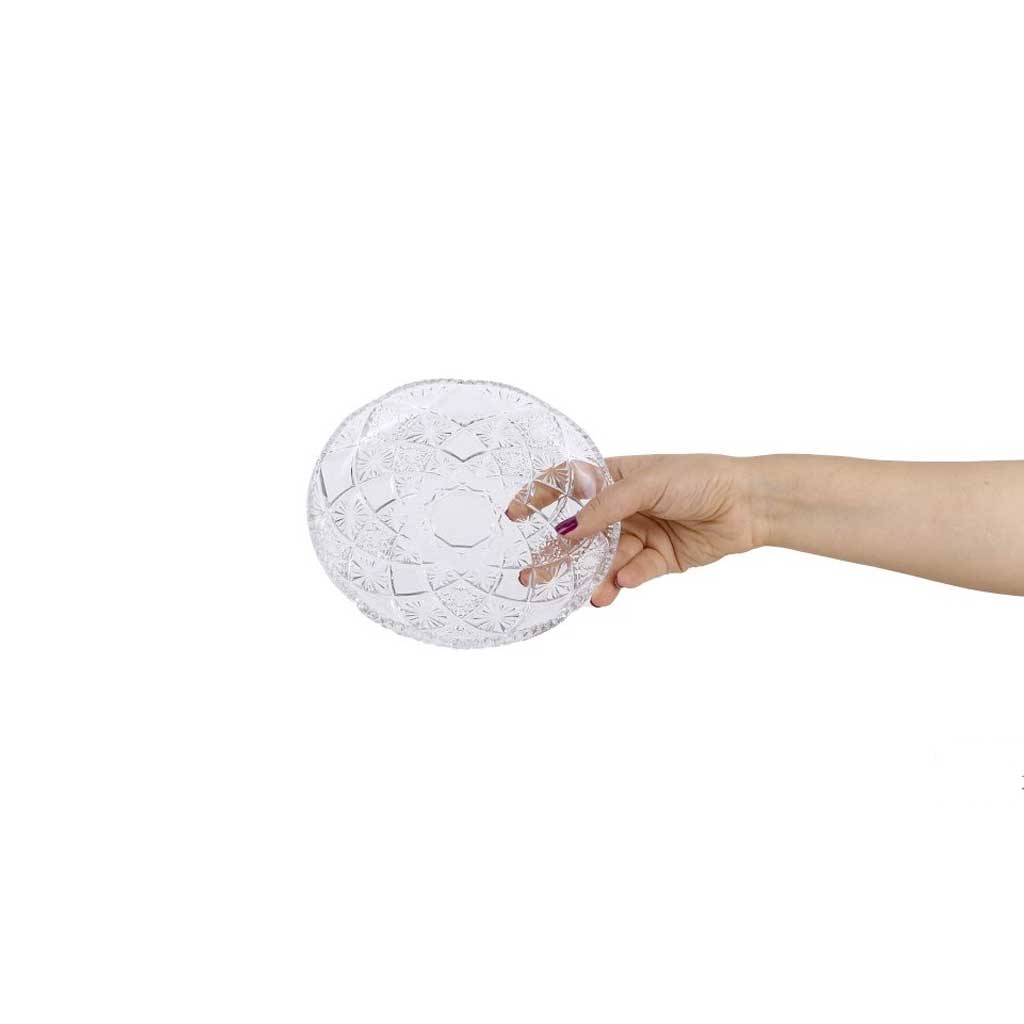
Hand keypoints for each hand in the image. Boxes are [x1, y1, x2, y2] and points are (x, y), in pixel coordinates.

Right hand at [507, 455, 758, 607]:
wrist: (749, 505)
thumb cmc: (701, 477)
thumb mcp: (648, 482)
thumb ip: (606, 506)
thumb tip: (568, 528)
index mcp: (615, 478)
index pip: (567, 486)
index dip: (539, 499)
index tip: (512, 516)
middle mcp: (622, 508)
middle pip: (581, 534)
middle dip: (558, 555)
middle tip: (532, 576)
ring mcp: (639, 535)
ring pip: (605, 561)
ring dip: (595, 578)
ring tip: (589, 595)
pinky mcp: (658, 560)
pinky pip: (632, 575)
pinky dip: (625, 581)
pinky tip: (620, 587)